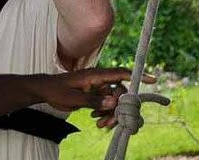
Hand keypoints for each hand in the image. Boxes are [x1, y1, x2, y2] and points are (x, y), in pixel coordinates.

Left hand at [39, 68, 154, 113]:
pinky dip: (105, 113)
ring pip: (113, 101)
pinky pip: (106, 104)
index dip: (137, 76)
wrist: (45, 91)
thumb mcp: (74, 97)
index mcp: (96, 75)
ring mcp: (97, 87)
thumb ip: (94, 100)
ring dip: (111, 113)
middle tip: (111, 122)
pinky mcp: (93, 94)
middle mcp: (99, 80)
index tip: (153, 79)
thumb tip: (115, 102)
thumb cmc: (57, 90)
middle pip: (120, 93)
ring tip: (101, 125)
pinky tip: (97, 120)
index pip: (120, 73)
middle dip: (119, 108)